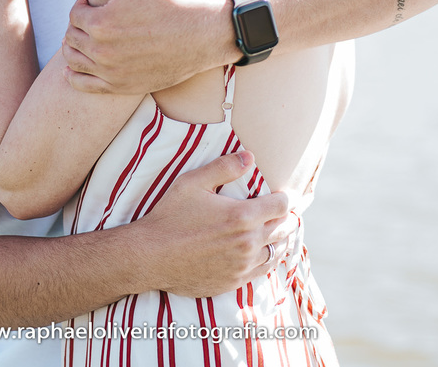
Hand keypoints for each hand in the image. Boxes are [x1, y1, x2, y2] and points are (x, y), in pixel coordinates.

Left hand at [61, 0, 231, 93]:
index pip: (75, 14)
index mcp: (100, 22)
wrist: (200, 34)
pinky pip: (84, 85)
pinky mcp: (120, 86)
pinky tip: (71, 69)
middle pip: (72, 36)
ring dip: (72, 47)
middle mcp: (101, 50)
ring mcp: (110, 71)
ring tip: (82, 39)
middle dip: (77, 25)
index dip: (82, 6)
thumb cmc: (169, 1)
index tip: (93, 4)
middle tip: (89, 20)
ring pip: (74, 60)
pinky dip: (73, 76)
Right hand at [136, 152, 293, 296]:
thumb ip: (224, 167)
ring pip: (278, 251)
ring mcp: (243, 266)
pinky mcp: (234, 281)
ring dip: (281, 238)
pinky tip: (264, 252)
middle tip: (284, 210)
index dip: (284, 197)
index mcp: (242, 216)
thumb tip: (250, 156)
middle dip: (286, 217)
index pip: (282, 206)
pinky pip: (264, 271)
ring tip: (278, 230)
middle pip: (284, 228)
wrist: (151, 256)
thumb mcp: (193, 183)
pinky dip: (268, 259)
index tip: (282, 194)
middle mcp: (248, 243)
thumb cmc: (170, 217)